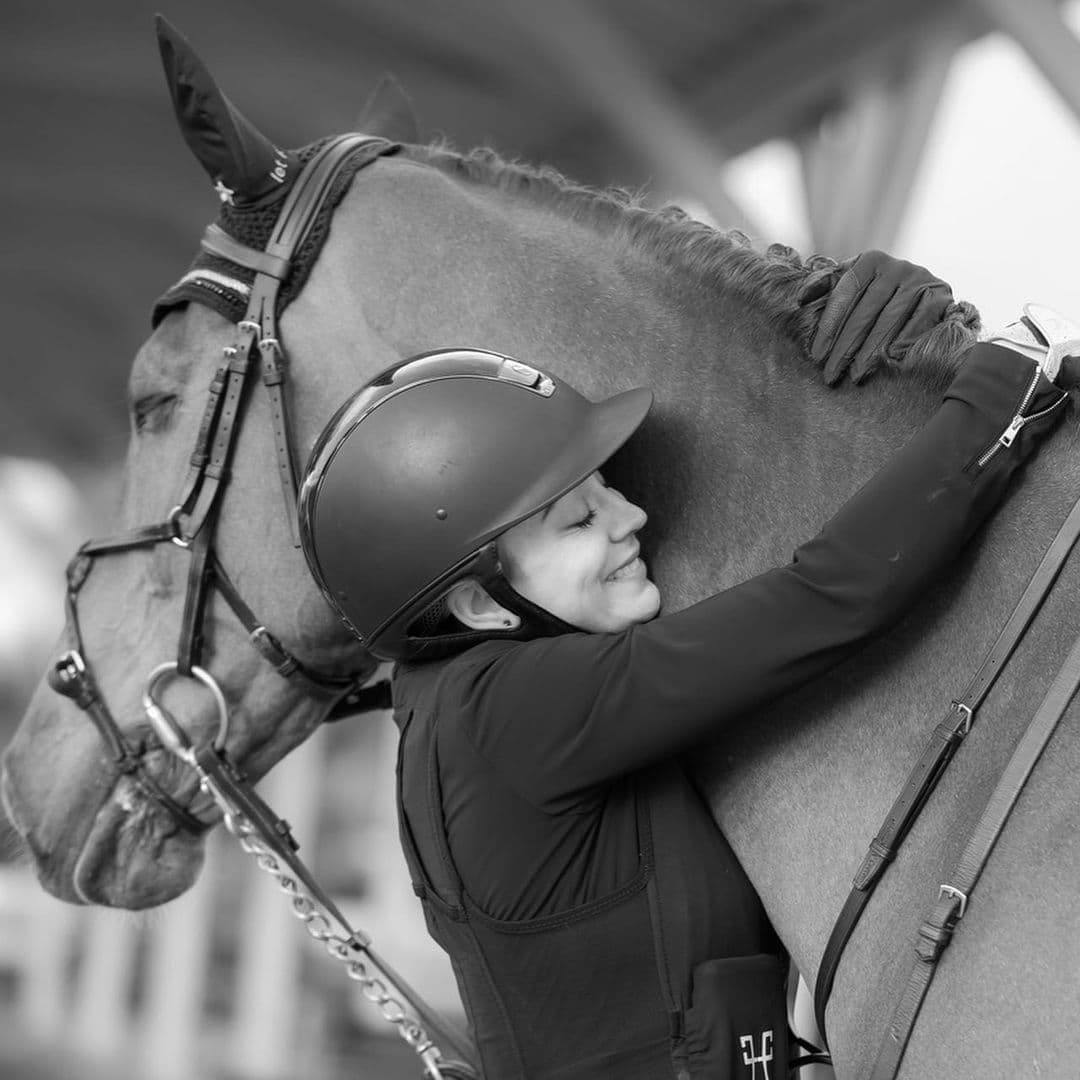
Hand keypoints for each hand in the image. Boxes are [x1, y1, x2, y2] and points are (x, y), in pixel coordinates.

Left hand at [800, 250, 953, 384]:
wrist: (924, 294)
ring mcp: (921, 279)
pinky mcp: (940, 296)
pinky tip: (888, 364)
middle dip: (845, 348)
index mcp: (869, 261)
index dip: (829, 327)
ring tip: (855, 376)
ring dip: (870, 352)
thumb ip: (824, 287)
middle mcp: (896, 266)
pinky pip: (917, 325)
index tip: (817, 356)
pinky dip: (902, 345)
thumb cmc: (876, 295)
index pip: (844, 295)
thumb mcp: (850, 286)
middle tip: (831, 374)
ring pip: (889, 322)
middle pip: (865, 312)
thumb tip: (801, 299)